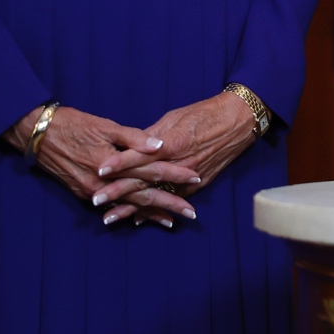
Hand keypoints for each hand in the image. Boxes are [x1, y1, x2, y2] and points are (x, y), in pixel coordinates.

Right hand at [5, 105, 199, 226]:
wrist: (38, 134)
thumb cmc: (74, 124)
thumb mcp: (106, 126)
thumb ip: (134, 139)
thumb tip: (160, 146)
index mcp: (113, 164)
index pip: (151, 172)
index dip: (174, 175)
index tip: (195, 178)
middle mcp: (103, 183)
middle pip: (143, 196)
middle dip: (168, 204)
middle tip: (191, 213)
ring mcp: (92, 191)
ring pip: (127, 205)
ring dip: (149, 213)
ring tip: (170, 221)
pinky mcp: (83, 193)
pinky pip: (111, 206)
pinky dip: (127, 211)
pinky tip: (140, 216)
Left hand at [105, 92, 261, 221]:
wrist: (237, 121)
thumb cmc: (204, 114)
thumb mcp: (173, 118)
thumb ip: (150, 136)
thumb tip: (130, 147)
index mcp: (171, 143)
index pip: (140, 155)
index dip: (119, 163)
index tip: (100, 170)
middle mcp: (178, 163)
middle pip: (143, 180)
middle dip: (118, 192)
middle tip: (96, 200)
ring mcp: (188, 176)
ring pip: (155, 195)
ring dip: (132, 208)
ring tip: (110, 218)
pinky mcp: (198, 184)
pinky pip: (173, 199)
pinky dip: (155, 210)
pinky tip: (138, 219)